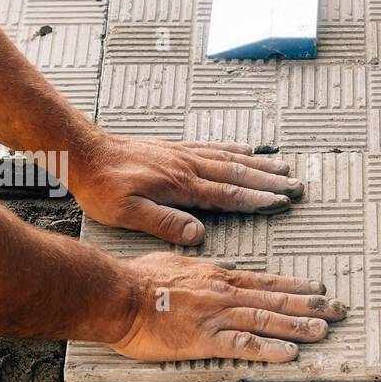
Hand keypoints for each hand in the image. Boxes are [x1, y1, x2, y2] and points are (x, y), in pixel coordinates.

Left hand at [71, 132, 303, 244]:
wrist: (83, 154)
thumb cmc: (102, 188)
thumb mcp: (127, 213)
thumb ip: (164, 223)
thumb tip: (197, 234)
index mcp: (180, 186)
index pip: (228, 194)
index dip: (257, 200)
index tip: (282, 202)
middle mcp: (187, 167)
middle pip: (237, 174)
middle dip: (268, 181)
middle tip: (296, 185)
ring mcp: (181, 155)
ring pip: (228, 158)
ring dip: (257, 164)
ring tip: (282, 166)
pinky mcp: (172, 148)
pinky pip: (211, 147)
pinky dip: (233, 149)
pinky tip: (245, 149)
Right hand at [112, 254, 346, 363]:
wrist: (118, 294)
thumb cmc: (138, 279)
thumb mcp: (174, 262)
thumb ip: (199, 269)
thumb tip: (214, 267)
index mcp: (216, 276)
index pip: (264, 281)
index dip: (294, 286)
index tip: (318, 288)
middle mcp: (223, 294)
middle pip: (274, 299)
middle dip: (310, 305)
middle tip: (340, 310)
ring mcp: (216, 316)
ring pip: (266, 320)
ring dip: (299, 325)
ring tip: (326, 330)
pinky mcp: (204, 340)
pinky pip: (243, 345)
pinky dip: (269, 348)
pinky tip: (291, 353)